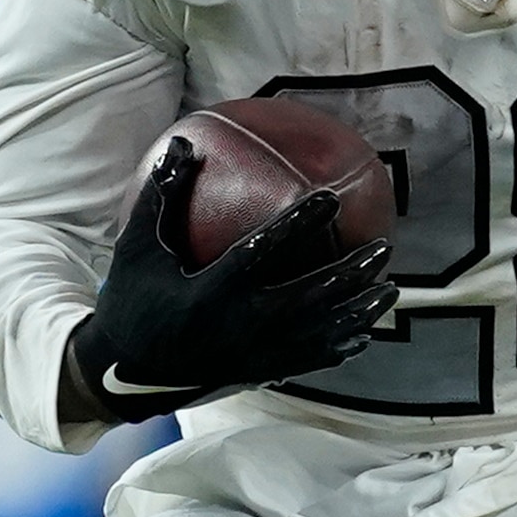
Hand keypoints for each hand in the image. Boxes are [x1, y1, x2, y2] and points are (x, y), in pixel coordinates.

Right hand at [67, 139, 397, 423]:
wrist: (126, 372)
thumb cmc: (133, 300)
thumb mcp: (138, 247)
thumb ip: (163, 196)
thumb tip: (183, 144)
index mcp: (209, 292)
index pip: (262, 251)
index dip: (299, 223)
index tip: (331, 198)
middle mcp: (238, 326)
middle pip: (309, 298)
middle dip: (350, 274)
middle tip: (383, 247)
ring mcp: (253, 354)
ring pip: (319, 334)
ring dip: (358, 311)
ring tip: (390, 288)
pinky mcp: (259, 372)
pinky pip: (309, 361)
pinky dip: (340, 347)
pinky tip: (365, 332)